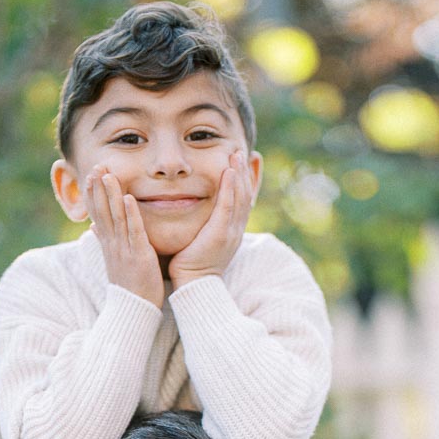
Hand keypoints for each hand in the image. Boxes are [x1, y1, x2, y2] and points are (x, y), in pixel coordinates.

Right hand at [87, 167, 163, 306]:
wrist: (133, 310)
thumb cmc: (128, 286)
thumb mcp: (114, 261)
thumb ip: (105, 241)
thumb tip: (93, 227)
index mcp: (108, 244)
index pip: (97, 214)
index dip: (93, 193)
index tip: (91, 174)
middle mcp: (112, 244)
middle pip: (102, 211)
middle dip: (98, 188)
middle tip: (96, 165)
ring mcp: (124, 249)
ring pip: (115, 217)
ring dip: (111, 194)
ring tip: (107, 174)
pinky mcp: (139, 255)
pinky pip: (134, 231)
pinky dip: (131, 214)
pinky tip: (128, 198)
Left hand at [168, 150, 255, 288]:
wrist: (194, 286)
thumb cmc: (192, 266)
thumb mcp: (202, 242)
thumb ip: (204, 226)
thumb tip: (199, 215)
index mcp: (232, 231)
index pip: (242, 201)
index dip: (243, 181)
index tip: (240, 163)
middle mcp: (236, 230)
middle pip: (245, 195)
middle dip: (243, 173)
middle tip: (239, 152)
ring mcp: (231, 232)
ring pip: (239, 198)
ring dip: (239, 174)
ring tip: (236, 155)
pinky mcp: (220, 234)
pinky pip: (227, 207)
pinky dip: (229, 188)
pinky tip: (229, 172)